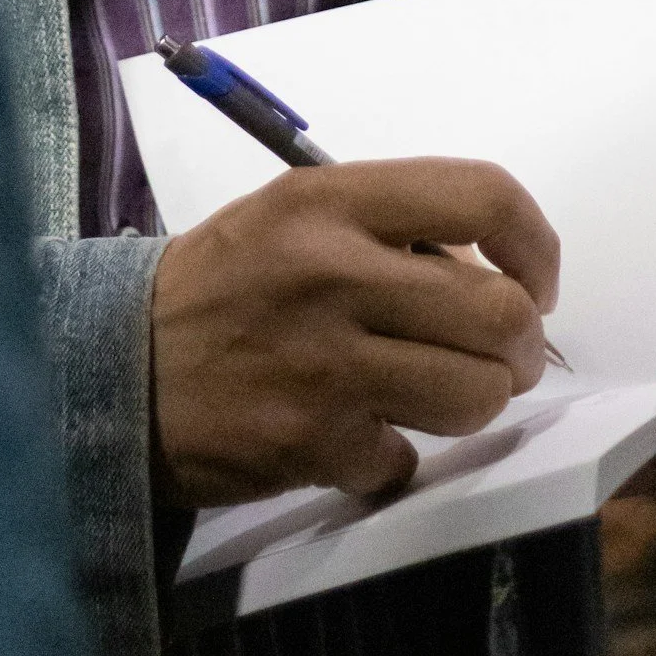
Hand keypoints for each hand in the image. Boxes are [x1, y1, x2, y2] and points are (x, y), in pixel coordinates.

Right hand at [150, 158, 560, 508]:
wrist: (121, 363)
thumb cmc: (224, 281)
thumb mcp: (296, 215)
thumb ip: (389, 230)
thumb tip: (492, 276)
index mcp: (330, 199)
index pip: (482, 196)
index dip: (534, 244)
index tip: (533, 281)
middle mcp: (333, 271)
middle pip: (498, 313)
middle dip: (519, 346)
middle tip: (499, 355)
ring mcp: (325, 362)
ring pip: (475, 395)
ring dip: (474, 403)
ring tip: (440, 394)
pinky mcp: (313, 441)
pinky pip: (407, 459)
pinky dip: (394, 456)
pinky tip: (359, 433)